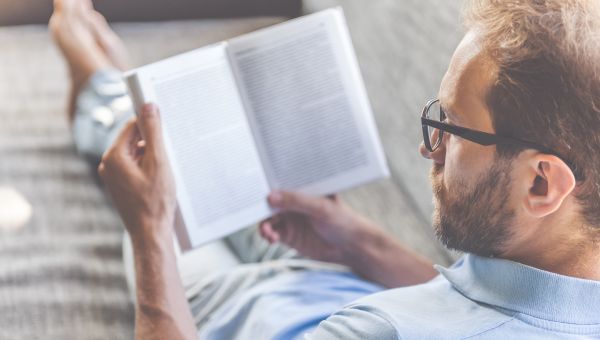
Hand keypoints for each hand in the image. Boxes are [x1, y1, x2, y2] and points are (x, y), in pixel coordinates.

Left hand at [98, 103, 175, 241]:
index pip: (131, 126)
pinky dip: (148, 168)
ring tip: (165, 172)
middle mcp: (108, 165)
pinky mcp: (120, 186)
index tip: (165, 121)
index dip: (149, 123)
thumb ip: (153, 132)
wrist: (151, 233)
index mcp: (113, 157)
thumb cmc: (155, 201)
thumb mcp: (158, 162)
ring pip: (135, 154)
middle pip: (133, 140)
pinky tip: (160, 180)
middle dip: (152, 143)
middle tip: (168, 153)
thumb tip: (149, 106)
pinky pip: (134, 167)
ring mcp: (113, 177)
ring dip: (151, 156)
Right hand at [260, 191, 379, 264]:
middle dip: (260, 206)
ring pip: (268, 218)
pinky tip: (271, 238)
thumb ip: (297, 201)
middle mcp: (294, 202)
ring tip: (267, 232)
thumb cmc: (342, 221)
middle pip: (270, 201)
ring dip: (263, 224)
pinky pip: (272, 233)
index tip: (254, 186)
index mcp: (302, 188)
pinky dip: (268, 234)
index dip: (267, 183)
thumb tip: (271, 196)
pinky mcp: (289, 235)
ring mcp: (290, 218)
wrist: (351, 247)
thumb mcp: (321, 208)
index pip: (281, 181)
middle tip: (252, 211)